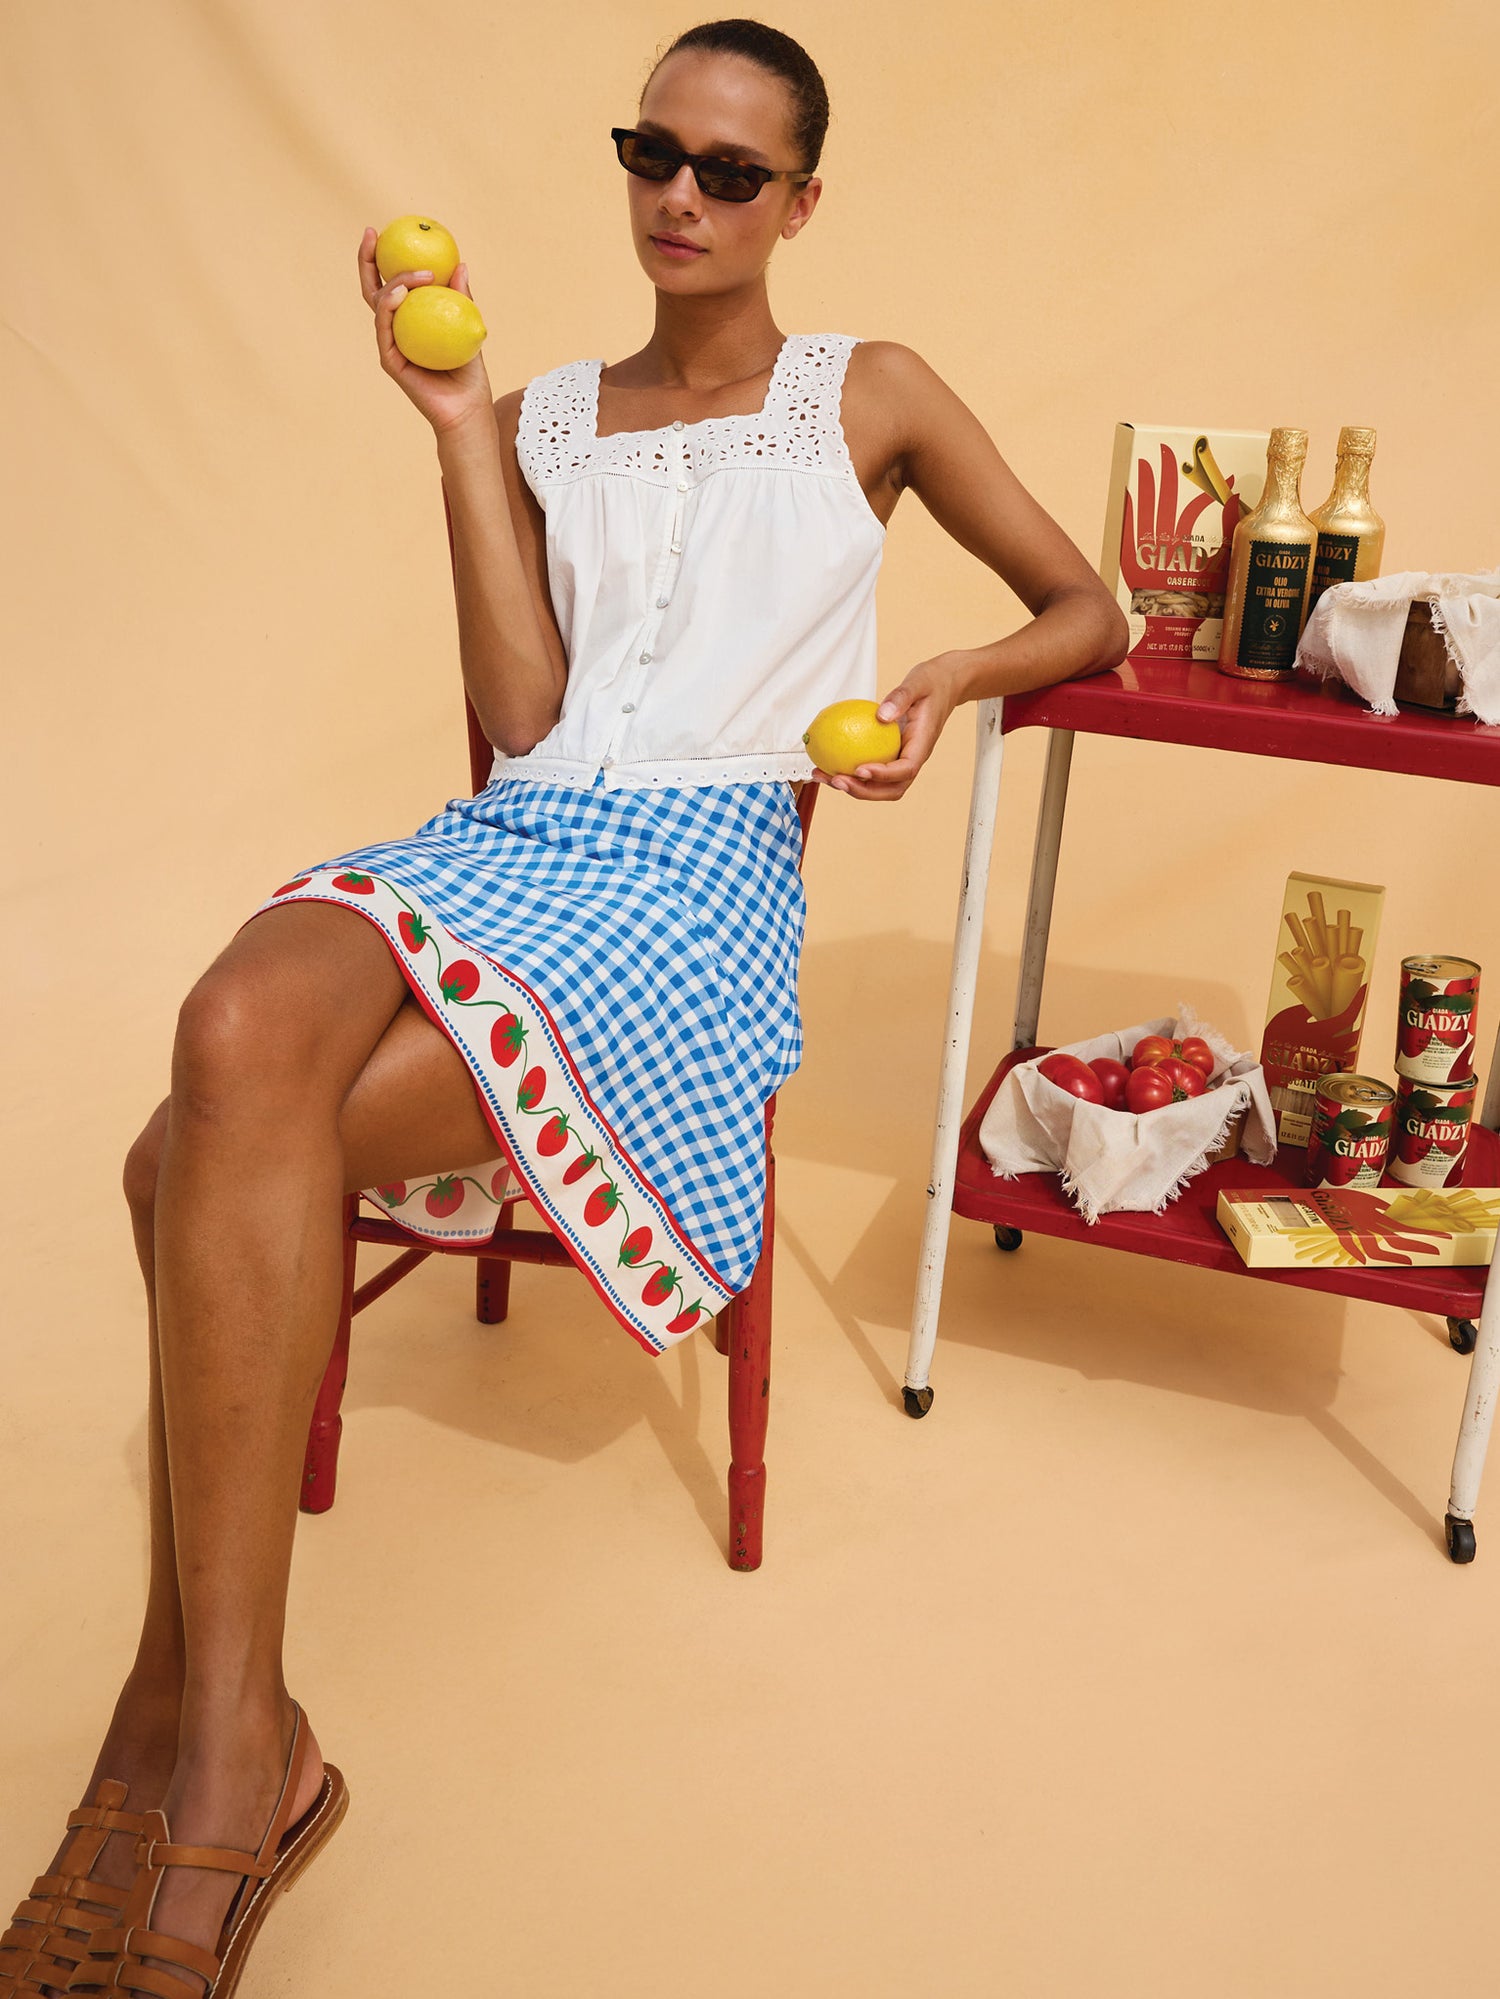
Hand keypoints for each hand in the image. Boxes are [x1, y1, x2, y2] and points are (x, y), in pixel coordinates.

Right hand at [358, 226, 494, 435]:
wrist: (468, 408)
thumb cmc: (470, 373)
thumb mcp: (469, 326)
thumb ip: (462, 298)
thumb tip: (461, 265)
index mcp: (410, 320)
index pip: (392, 284)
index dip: (384, 259)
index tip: (387, 232)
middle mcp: (395, 330)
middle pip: (373, 289)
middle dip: (367, 260)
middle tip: (372, 234)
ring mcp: (390, 344)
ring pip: (379, 305)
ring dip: (392, 282)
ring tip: (414, 272)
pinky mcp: (391, 360)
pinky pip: (385, 330)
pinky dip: (389, 308)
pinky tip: (398, 292)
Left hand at [810, 656, 959, 800]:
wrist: (944, 683)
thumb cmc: (933, 682)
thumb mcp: (918, 682)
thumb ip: (901, 697)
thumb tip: (881, 715)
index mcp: (923, 744)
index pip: (906, 769)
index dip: (883, 775)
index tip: (860, 770)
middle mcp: (913, 757)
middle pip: (891, 789)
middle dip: (863, 791)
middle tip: (836, 780)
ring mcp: (902, 758)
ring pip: (879, 786)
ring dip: (852, 787)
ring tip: (823, 776)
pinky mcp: (891, 754)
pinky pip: (871, 769)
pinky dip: (850, 771)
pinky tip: (826, 761)